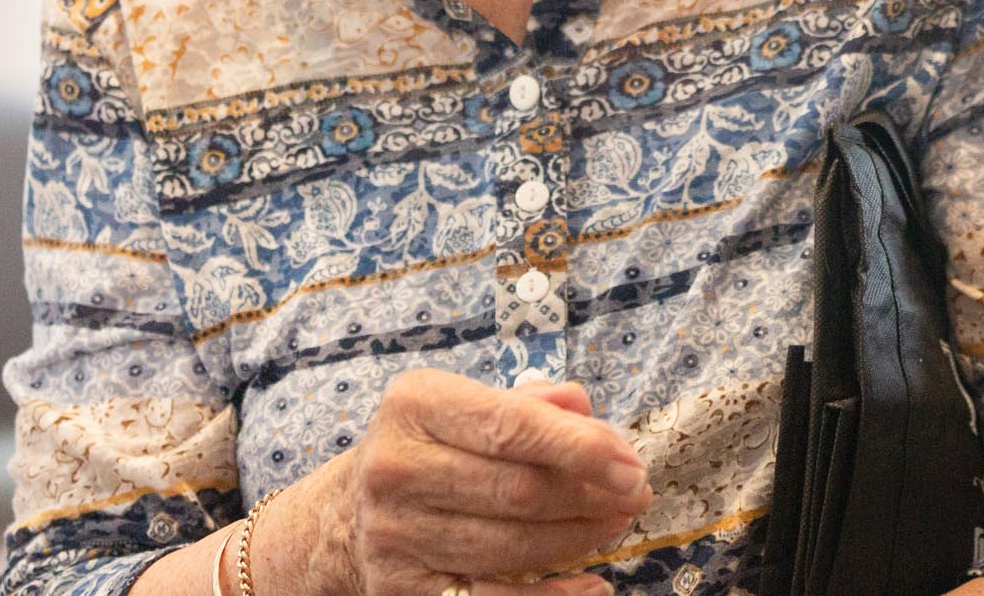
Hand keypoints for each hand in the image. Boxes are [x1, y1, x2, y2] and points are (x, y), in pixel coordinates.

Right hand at [263, 370, 649, 595]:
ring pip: (510, 545)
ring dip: (578, 538)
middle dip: (590, 495)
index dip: (580, 448)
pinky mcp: (401, 589)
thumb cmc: (433, 447)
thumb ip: (533, 405)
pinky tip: (591, 586)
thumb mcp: (468, 405)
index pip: (511, 427)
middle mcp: (396, 467)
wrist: (347, 513)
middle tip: (636, 496)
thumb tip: (591, 421)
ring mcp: (395, 534)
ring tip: (617, 525)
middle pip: (516, 490)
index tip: (630, 463)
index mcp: (416, 405)